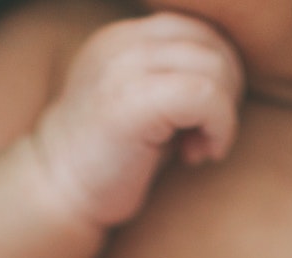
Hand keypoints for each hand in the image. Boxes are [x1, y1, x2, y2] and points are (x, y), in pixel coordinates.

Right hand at [30, 13, 243, 228]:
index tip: (203, 120)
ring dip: (224, 114)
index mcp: (123, 37)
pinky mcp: (129, 102)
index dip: (218, 73)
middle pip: (211, 43)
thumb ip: (176, 78)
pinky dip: (220, 127)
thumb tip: (232, 75)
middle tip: (207, 135)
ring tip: (200, 147)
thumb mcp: (145, 105)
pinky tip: (202, 154)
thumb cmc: (111, 160)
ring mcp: (122, 68)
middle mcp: (121, 42)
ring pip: (213, 67)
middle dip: (228, 92)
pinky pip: (203, 95)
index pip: (196, 29)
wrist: (60, 193)